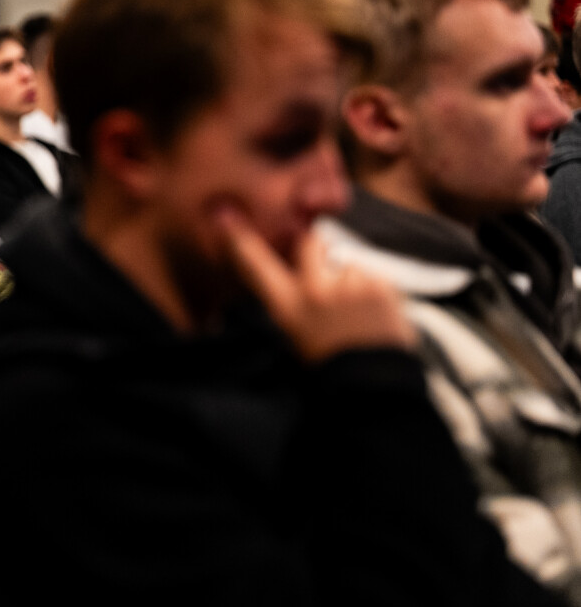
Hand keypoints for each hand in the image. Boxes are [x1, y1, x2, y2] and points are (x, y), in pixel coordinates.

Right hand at [217, 208, 415, 362]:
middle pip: (311, 244)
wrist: (372, 389)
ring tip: (358, 312)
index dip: (240, 239)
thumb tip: (291, 283)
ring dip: (353, 279)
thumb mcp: (295, 337)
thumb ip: (292, 303)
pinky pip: (376, 276)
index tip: (225, 216)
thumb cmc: (330, 367)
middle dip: (318, 250)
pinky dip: (376, 291)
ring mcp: (350, 287)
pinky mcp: (381, 288)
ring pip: (349, 263)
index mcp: (288, 307)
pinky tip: (374, 315)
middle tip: (328, 276)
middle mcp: (314, 291)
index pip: (256, 266)